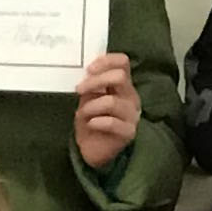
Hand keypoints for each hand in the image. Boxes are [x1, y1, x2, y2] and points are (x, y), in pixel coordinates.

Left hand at [73, 52, 140, 168]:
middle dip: (95, 81)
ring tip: (82, 114)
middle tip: (79, 90)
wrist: (93, 149)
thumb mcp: (88, 98)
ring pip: (112, 101)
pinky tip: (91, 124)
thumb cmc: (91, 120)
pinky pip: (112, 123)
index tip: (89, 69)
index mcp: (122, 85)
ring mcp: (132, 115)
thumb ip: (91, 83)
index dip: (107, 61)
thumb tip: (87, 69)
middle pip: (120, 77)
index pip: (123, 63)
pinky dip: (97, 122)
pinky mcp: (128, 132)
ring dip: (91, 106)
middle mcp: (130, 97)